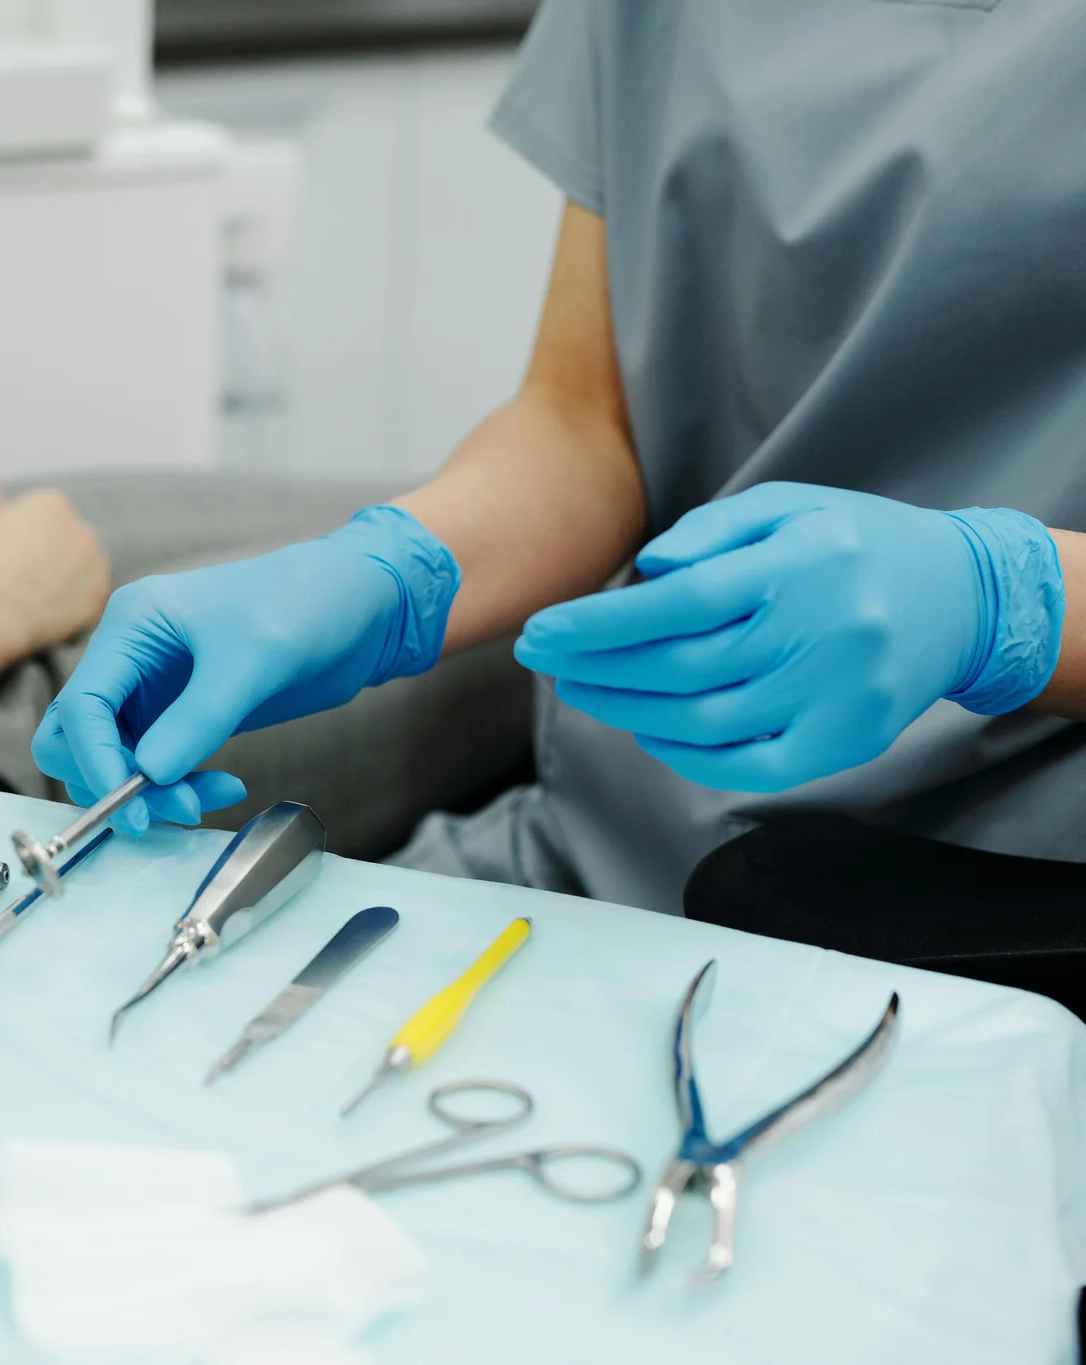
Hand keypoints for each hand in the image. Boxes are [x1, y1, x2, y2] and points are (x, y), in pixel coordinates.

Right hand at [0, 490, 111, 655]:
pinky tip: (50, 617)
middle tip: (27, 581)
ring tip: (38, 602)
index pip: (46, 516)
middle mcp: (82, 529)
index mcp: (51, 505)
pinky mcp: (99, 599)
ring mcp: (95, 565)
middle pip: (71, 541)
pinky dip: (74, 609)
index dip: (28, 537)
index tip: (14, 555)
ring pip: (84, 571)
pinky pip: (90, 602)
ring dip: (68, 582)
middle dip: (53, 557)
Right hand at [32, 506, 461, 832]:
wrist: (362, 604)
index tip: (132, 805)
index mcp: (131, 625)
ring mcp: (154, 690)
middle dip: (110, 781)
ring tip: (206, 800)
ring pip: (113, 759)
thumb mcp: (253, 660)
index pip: (80, 705)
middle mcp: (131, 658)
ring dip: (148, 792)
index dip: (95, 761)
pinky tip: (223, 788)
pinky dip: (176, 787)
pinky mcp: (182, 716)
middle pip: (76, 737)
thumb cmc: (307, 604)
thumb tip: (149, 776)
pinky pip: (153, 766)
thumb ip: (198, 719)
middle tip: (164, 811)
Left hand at [515, 482, 1064, 792]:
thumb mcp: (789, 506)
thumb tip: (644, 572)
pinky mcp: (844, 742)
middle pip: (680, 667)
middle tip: (543, 661)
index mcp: (799, 566)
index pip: (680, 603)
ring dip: (625, 710)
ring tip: (580, 689)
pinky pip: (746, 766)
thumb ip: (710, 531)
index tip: (541, 631)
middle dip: (595, 668)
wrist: (963, 597)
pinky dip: (684, 754)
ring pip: (702, 721)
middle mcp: (820, 634)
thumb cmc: (854, 545)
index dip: (600, 624)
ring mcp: (835, 697)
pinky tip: (645, 728)